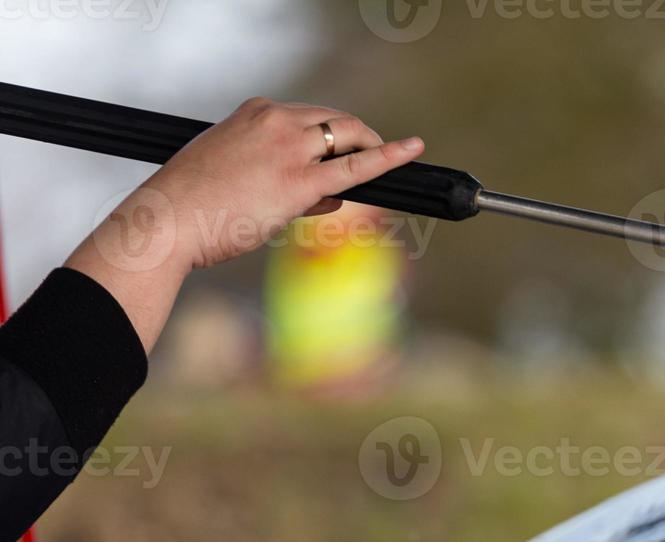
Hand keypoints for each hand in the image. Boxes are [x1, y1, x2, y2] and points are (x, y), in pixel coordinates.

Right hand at [66, 98, 424, 350]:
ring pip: (349, 137)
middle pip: (337, 122)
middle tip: (373, 160)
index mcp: (254, 112)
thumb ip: (278, 177)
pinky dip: (389, 157)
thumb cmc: (192, 206)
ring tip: (387, 167)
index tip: (338, 155)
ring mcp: (290, 148)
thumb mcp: (232, 173)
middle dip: (358, 140)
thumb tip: (327, 197)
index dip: (329, 141)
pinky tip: (412, 151)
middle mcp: (275, 120)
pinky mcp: (301, 181)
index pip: (309, 118)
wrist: (167, 221)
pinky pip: (357, 167)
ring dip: (371, 151)